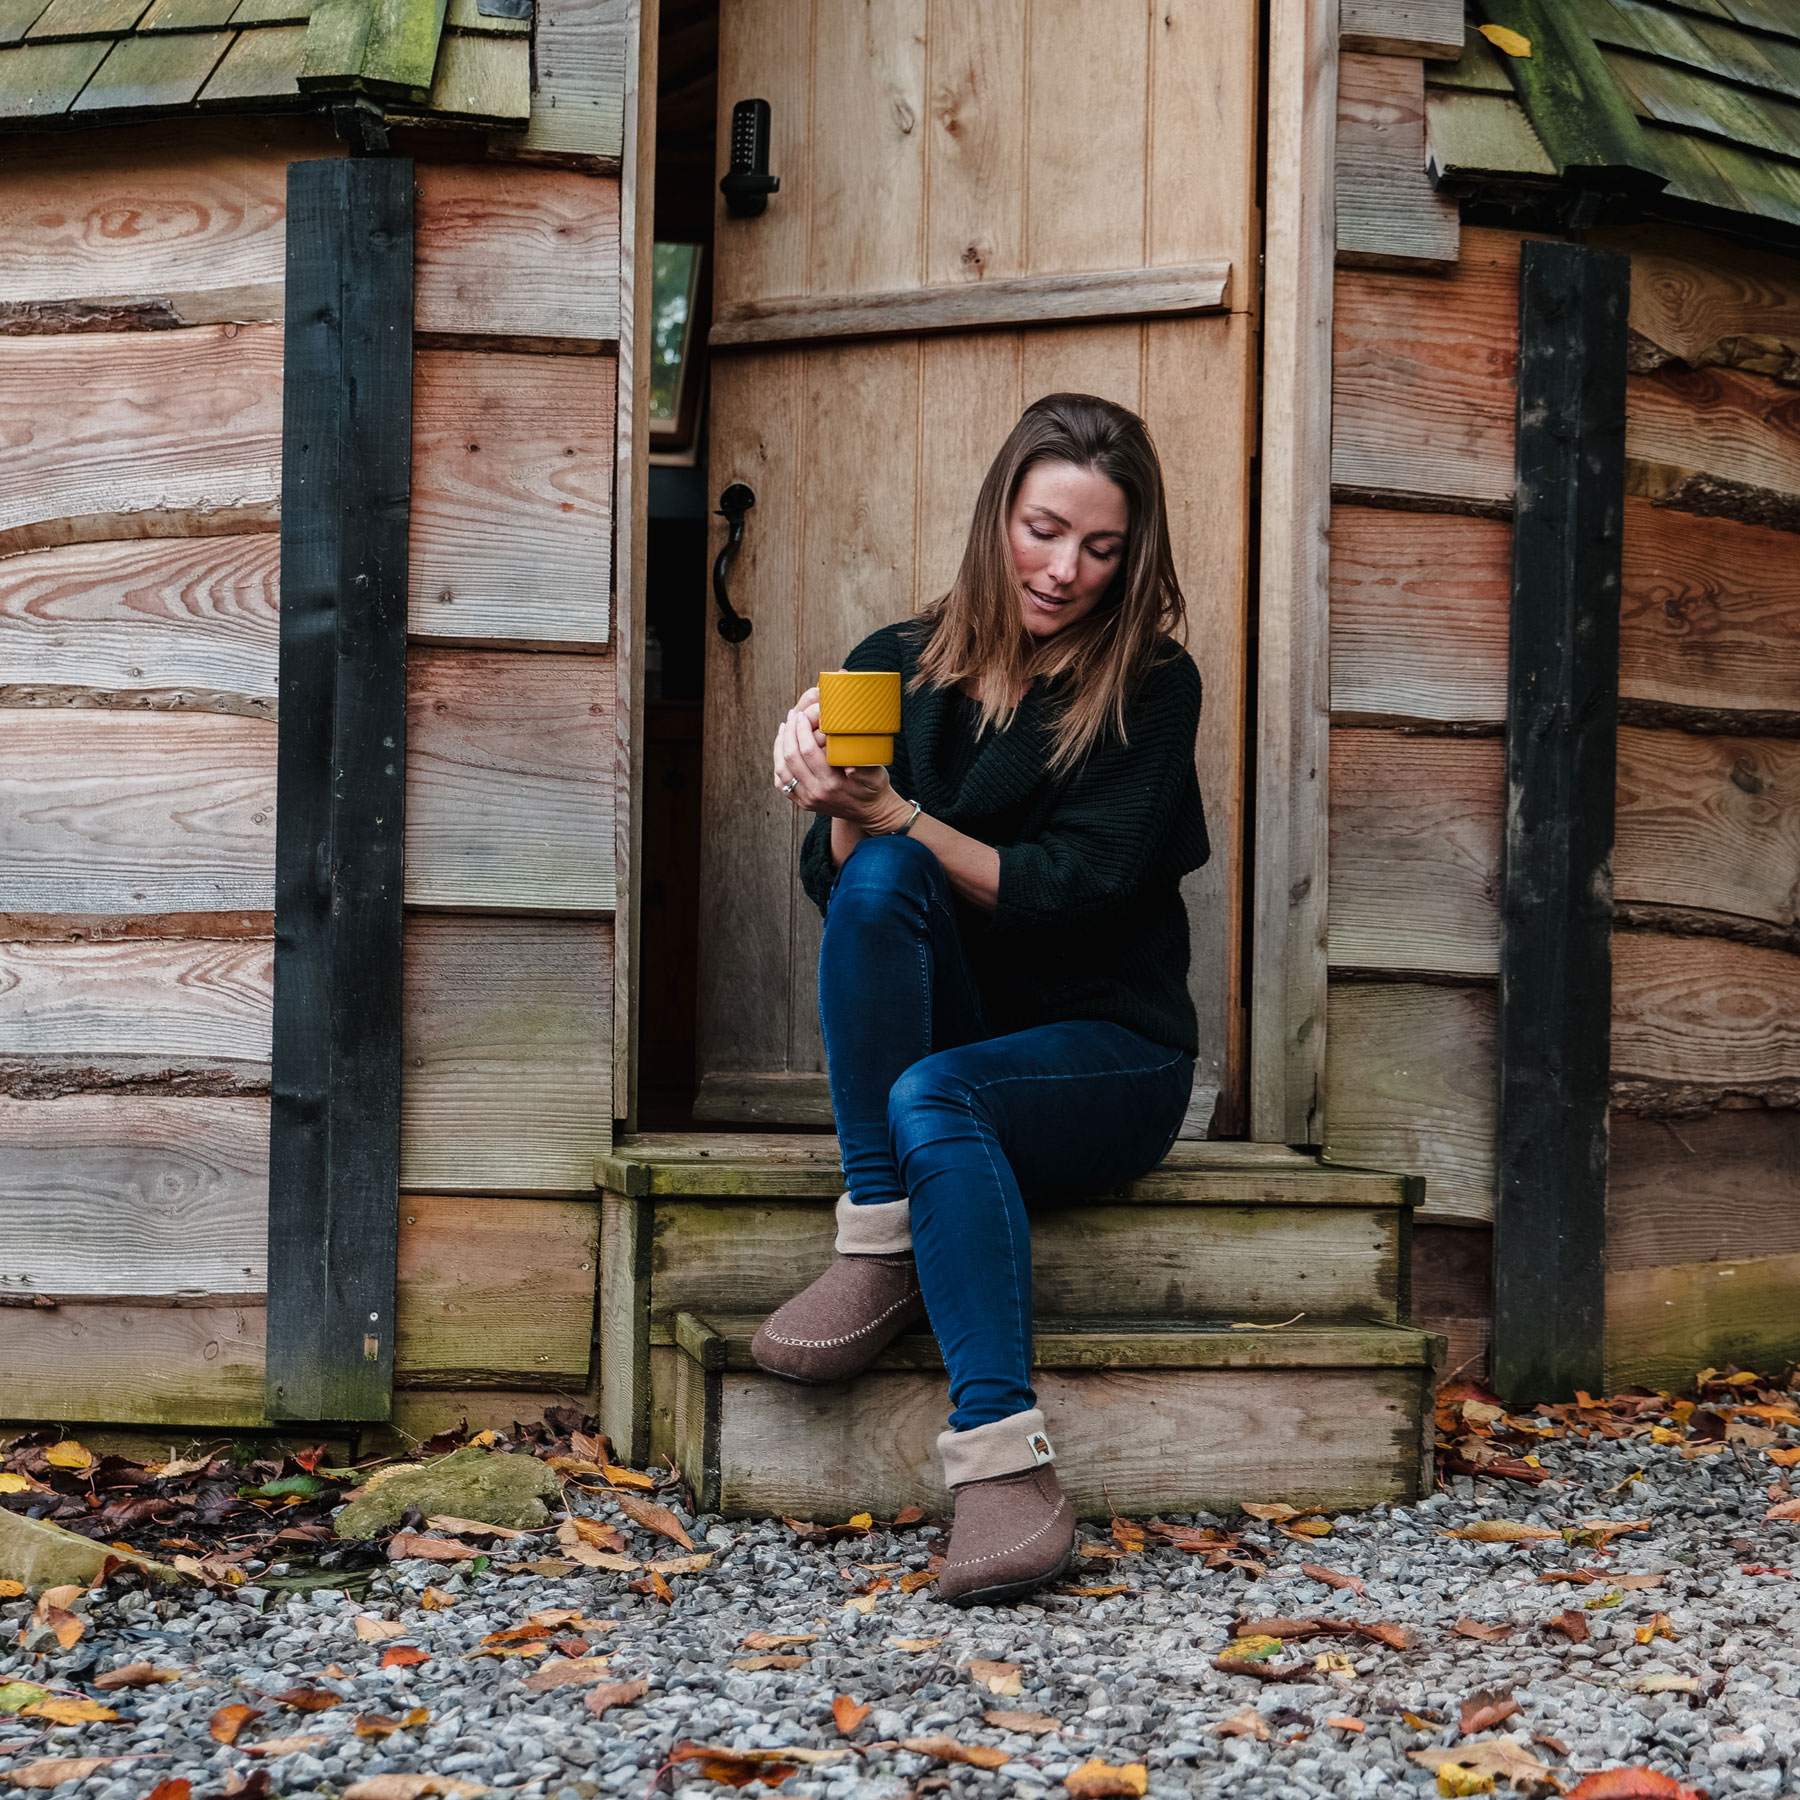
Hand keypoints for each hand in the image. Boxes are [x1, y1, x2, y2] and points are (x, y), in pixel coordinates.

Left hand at [772, 685, 911, 831]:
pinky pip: (782, 782)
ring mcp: (807, 799)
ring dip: (780, 746)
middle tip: (793, 716)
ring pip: (782, 770)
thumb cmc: (873, 787)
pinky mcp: (802, 802)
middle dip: (789, 733)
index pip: (809, 752)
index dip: (802, 730)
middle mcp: (816, 793)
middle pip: (791, 758)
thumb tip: (849, 759)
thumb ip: (862, 765)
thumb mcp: (875, 774)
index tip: (802, 715)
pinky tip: (782, 747)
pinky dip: (779, 763)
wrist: (870, 812)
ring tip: (785, 728)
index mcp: (832, 783)